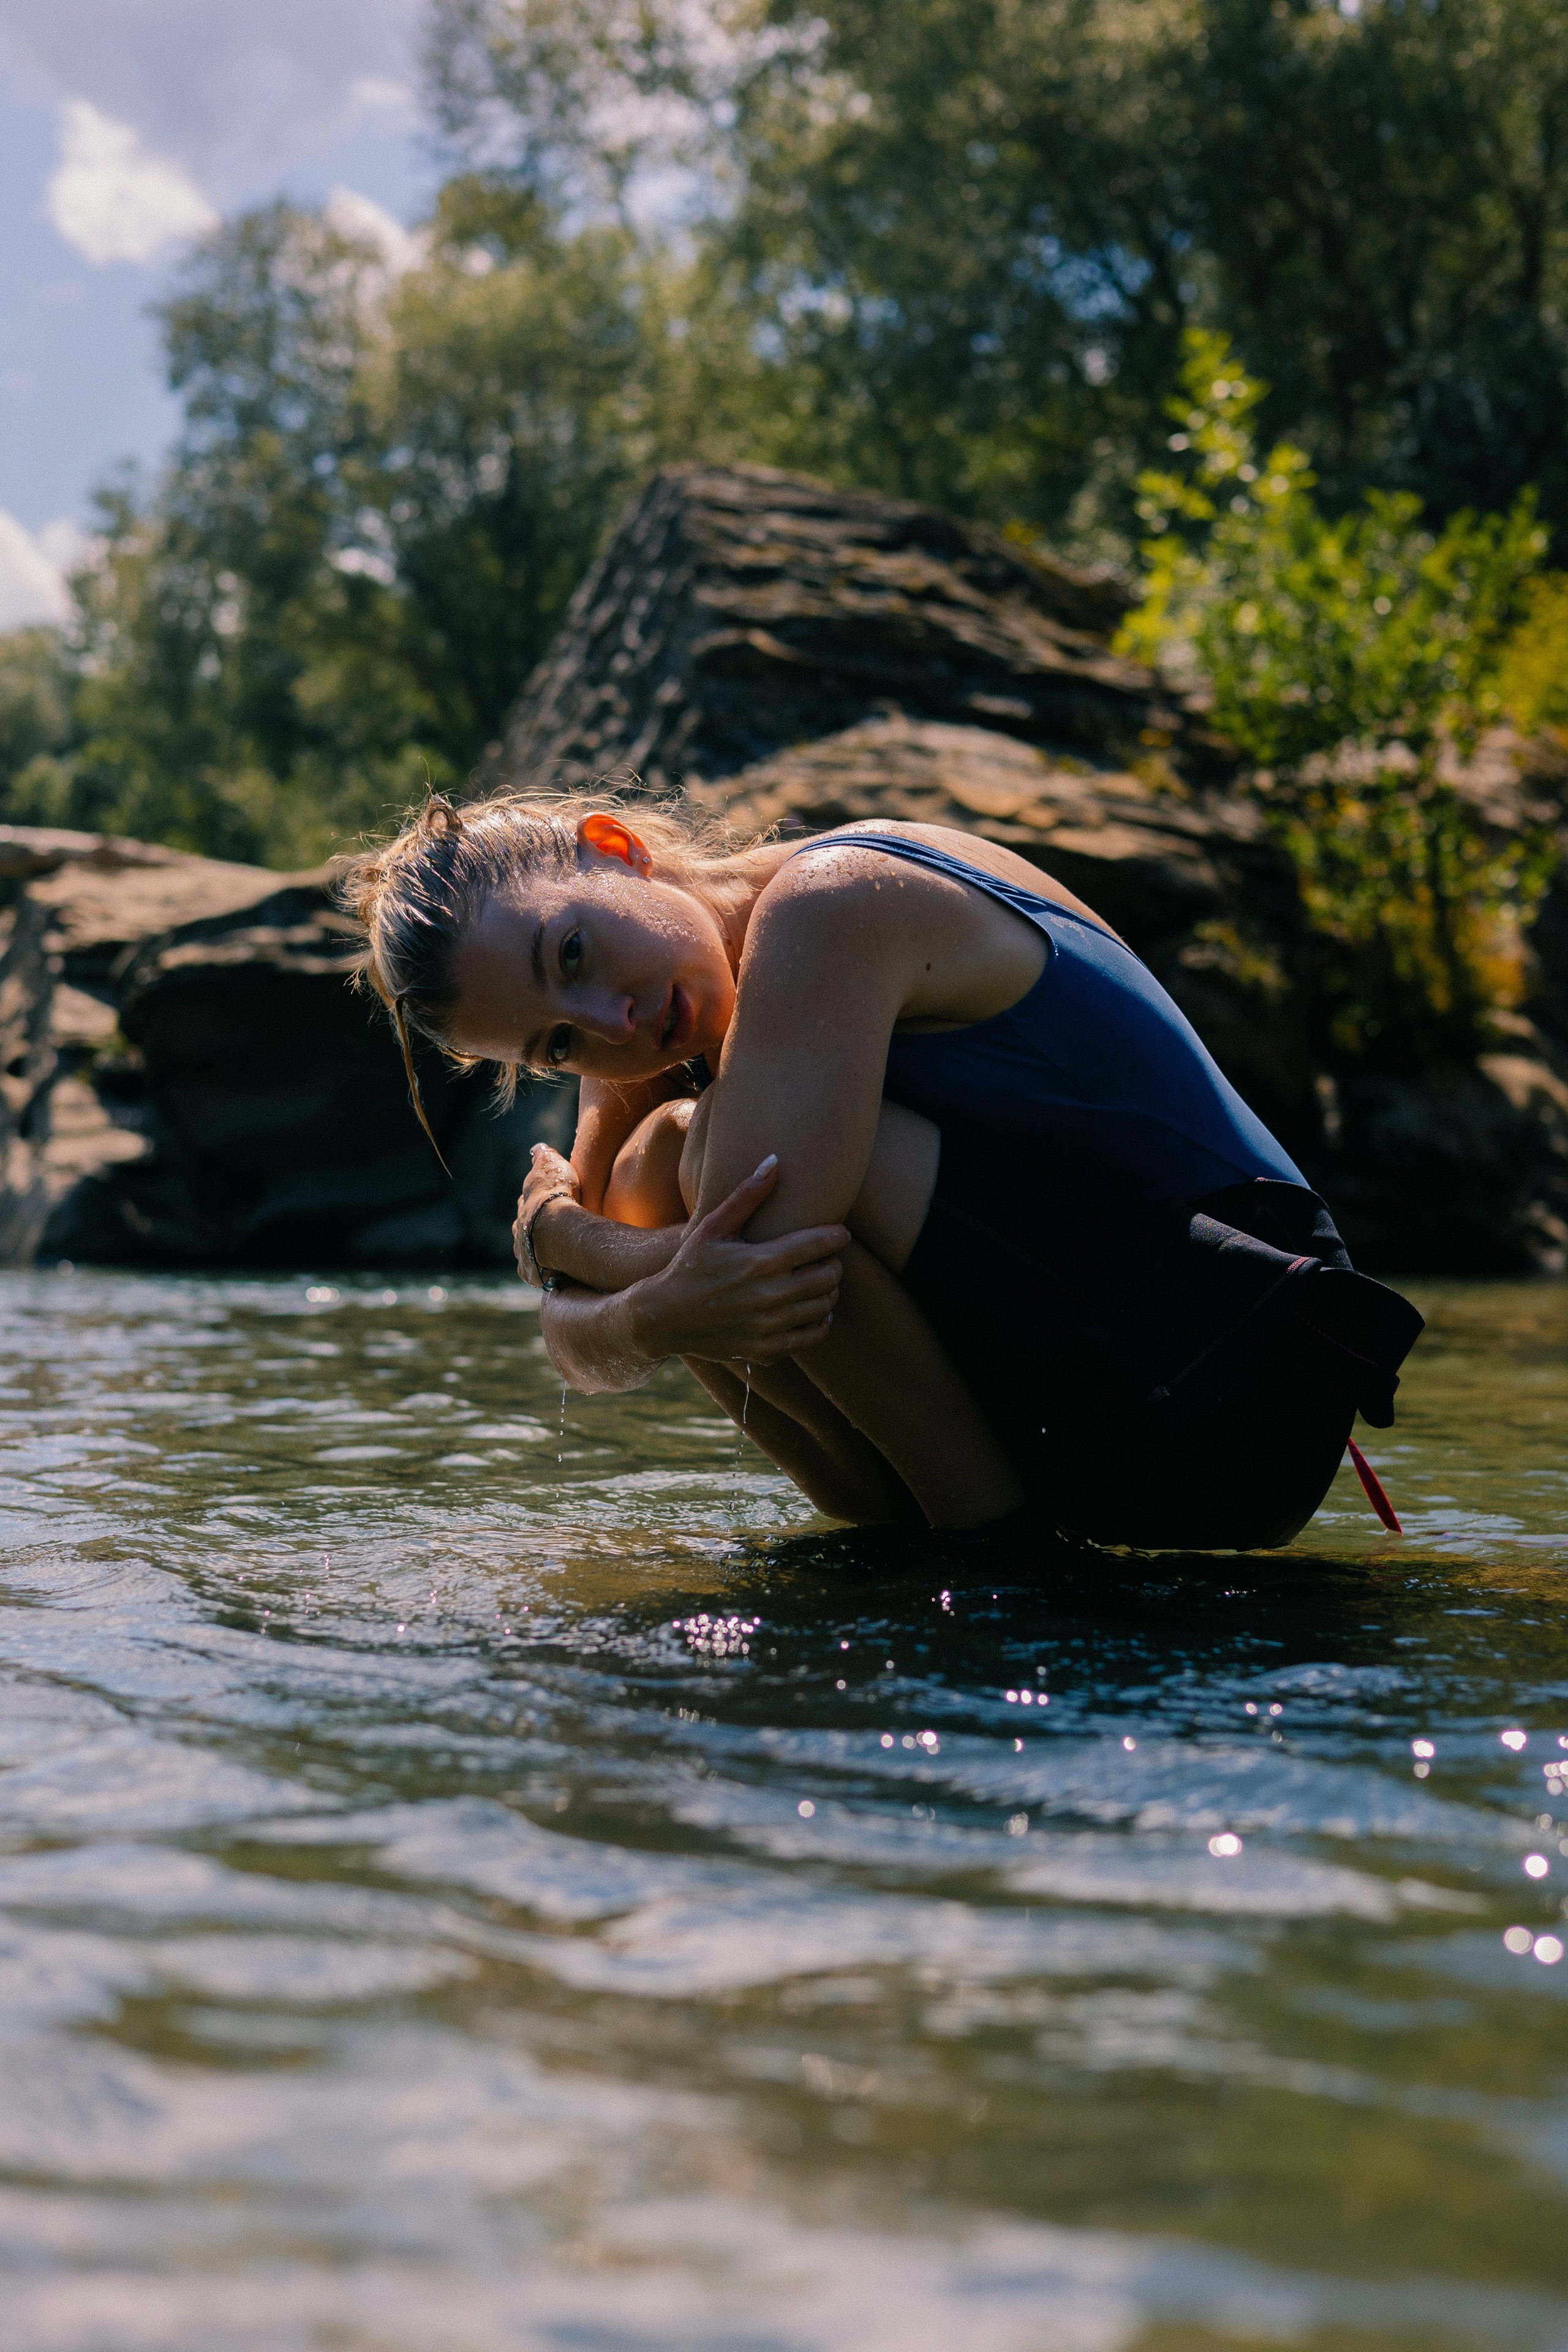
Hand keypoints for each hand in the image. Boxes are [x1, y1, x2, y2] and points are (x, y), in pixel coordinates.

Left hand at [513, 1143, 580, 1286]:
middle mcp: (519, 1232)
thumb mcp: (551, 1165)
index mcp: (523, 1207)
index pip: (527, 1205)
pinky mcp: (532, 1274)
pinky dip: (547, 1274)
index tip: (549, 1205)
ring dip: (541, 1254)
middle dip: (536, 1232)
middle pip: (525, 1232)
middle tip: (555, 1233)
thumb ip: (544, 1156)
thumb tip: (537, 1148)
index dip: (538, 1205)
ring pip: (529, 1254)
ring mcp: (523, 1254)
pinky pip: (538, 1275)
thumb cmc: (556, 1195)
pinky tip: (560, 1274)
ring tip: (560, 1257)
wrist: (555, 1228)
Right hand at [632, 1157, 846, 1361]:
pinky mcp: (766, 1348)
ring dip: (829, 1291)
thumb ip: (747, 1195)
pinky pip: (811, 1336)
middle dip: (834, 1263)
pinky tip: (813, 1310)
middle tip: (827, 1257)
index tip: (840, 1234)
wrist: (663, 1317)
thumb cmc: (690, 1266)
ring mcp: (768, 1326)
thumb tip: (776, 1161)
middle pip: (828, 1276)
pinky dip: (820, 1322)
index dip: (838, 1236)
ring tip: (819, 1280)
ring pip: (824, 1306)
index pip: (820, 1245)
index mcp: (760, 1261)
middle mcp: (769, 1295)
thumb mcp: (712, 1227)